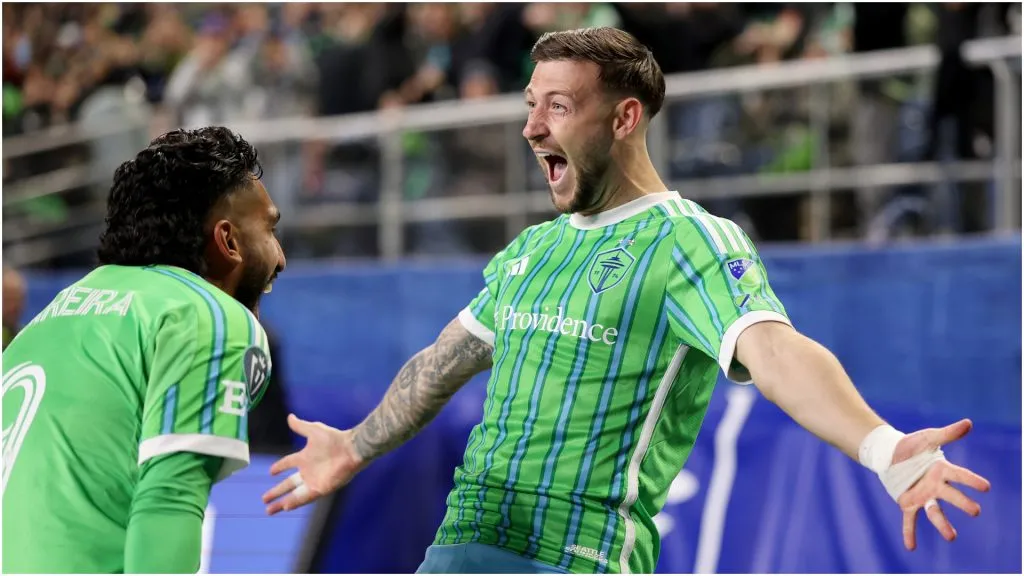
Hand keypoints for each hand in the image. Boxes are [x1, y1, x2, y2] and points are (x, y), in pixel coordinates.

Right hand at [261, 414, 365, 514]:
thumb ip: (301, 426)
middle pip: (288, 484)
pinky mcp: (321, 488)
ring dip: (282, 502)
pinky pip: (305, 497)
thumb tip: (289, 417)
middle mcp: (308, 471)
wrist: (351, 449)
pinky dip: (295, 502)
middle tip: (263, 499)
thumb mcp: (314, 431)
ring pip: (294, 495)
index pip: (288, 463)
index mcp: (305, 457)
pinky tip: (286, 507)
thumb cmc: (335, 439)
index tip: (270, 472)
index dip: (279, 467)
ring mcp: (314, 481)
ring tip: (269, 510)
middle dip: (276, 492)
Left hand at [892, 419, 990, 550]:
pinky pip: (909, 520)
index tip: (986, 487)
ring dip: (943, 525)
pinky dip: (910, 533)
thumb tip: (969, 423)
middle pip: (952, 496)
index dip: (972, 481)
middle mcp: (936, 486)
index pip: (960, 476)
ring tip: (952, 537)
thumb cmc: (912, 445)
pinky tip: (911, 547)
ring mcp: (923, 496)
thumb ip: (947, 433)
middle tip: (975, 511)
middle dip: (963, 503)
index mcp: (942, 470)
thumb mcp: (928, 437)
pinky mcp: (907, 503)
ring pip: (935, 512)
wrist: (889, 453)